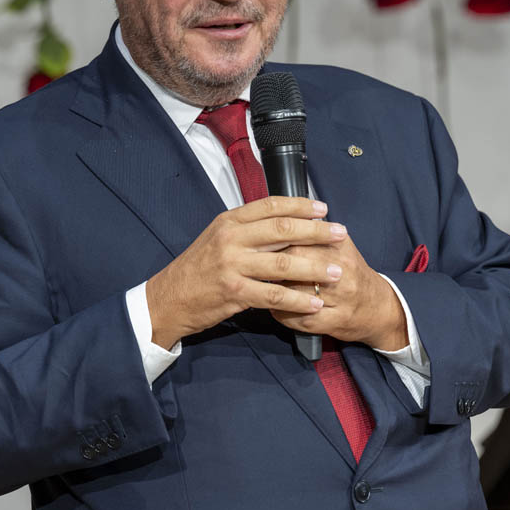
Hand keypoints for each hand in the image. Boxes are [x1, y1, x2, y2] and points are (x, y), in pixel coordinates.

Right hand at [145, 197, 346, 349]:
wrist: (169, 298)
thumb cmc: (198, 269)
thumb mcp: (217, 238)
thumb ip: (247, 230)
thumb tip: (284, 223)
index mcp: (229, 221)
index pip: (270, 205)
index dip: (300, 205)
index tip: (323, 208)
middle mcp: (230, 238)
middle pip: (282, 230)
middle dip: (317, 231)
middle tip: (340, 234)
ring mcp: (232, 266)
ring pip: (283, 263)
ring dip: (314, 268)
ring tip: (336, 272)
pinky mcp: (234, 292)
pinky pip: (275, 295)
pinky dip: (298, 300)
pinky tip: (314, 304)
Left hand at [270, 232, 408, 351]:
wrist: (380, 308)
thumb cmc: (352, 274)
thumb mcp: (340, 245)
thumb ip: (314, 231)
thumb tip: (283, 215)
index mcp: (340, 247)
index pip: (299, 237)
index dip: (276, 240)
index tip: (260, 243)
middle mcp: (342, 272)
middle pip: (296, 261)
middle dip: (273, 263)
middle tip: (257, 264)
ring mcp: (340, 299)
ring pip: (296, 292)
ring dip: (274, 290)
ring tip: (263, 286)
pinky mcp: (335, 322)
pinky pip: (302, 319)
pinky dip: (283, 315)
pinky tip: (275, 308)